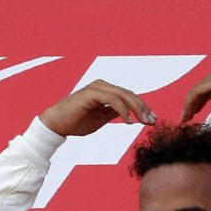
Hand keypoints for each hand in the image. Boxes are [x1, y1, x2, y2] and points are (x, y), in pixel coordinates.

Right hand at [40, 80, 156, 136]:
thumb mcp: (101, 118)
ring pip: (123, 95)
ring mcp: (97, 88)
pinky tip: (129, 122)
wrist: (57, 124)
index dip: (143, 108)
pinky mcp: (91, 93)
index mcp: (105, 91)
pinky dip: (123, 110)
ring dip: (136, 109)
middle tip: (152, 121)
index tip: (153, 120)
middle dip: (143, 108)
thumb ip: (114, 113)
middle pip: (129, 95)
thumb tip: (129, 114)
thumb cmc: (77, 122)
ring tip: (144, 122)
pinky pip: (112, 100)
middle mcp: (102, 86)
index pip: (129, 97)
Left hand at [181, 62, 210, 122]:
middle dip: (193, 102)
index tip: (195, 111)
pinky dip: (190, 104)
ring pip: (197, 89)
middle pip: (203, 85)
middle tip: (187, 116)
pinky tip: (188, 115)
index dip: (201, 98)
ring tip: (185, 119)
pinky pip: (196, 92)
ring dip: (189, 105)